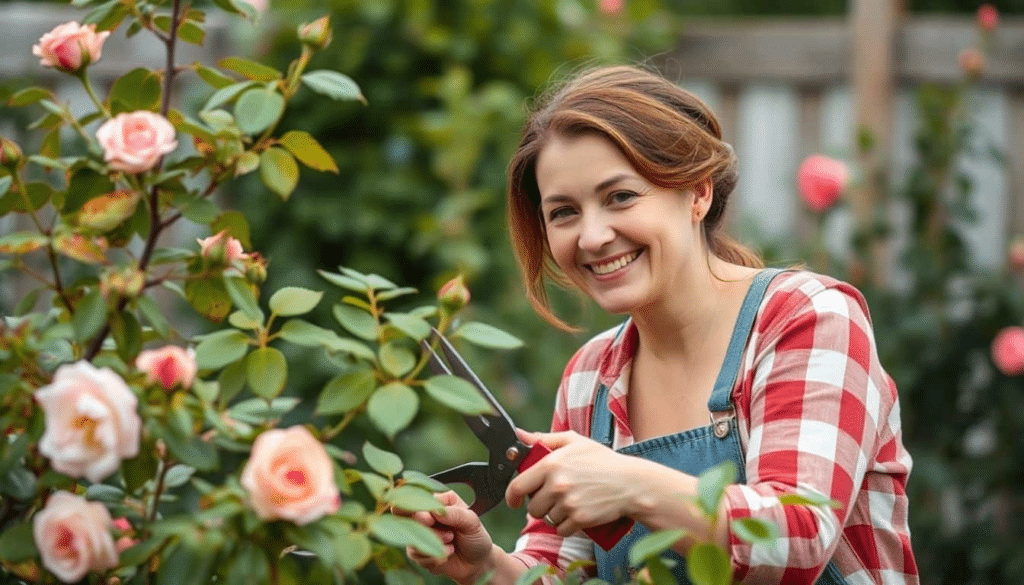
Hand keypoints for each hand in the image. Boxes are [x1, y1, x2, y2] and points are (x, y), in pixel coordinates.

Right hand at [401, 490, 494, 583]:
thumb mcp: (472, 522)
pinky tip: (447, 555)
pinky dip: (432, 557)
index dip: (419, 509)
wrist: (477, 564)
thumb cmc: (475, 537)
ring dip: (434, 544)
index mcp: (439, 501)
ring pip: (411, 537)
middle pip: (409, 517)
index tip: (430, 520)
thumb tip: (435, 511)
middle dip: (428, 530)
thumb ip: (455, 514)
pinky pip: (414, 554)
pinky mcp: (417, 551)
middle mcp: (426, 515)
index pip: (419, 499)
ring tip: (452, 544)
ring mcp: (420, 533)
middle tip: (449, 535)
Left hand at [506, 429, 640, 536]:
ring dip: (554, 516)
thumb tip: (519, 435)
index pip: (518, 486)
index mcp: (551, 464)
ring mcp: (568, 503)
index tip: (514, 500)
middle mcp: (557, 484)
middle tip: (554, 498)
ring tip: (569, 504)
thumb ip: (544, 439)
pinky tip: (576, 516)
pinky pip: (561, 530)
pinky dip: (566, 527)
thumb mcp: (574, 442)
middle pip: (533, 507)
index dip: (512, 496)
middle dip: (540, 505)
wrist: (630, 483)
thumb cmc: (602, 461)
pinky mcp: (579, 519)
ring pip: (547, 519)